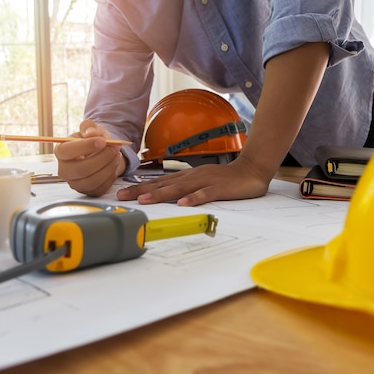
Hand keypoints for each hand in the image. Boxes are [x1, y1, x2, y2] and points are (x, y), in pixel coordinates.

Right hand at [55, 120, 126, 196]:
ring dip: (109, 168)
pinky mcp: (88, 192)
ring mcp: (76, 183)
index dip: (86, 146)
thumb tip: (91, 133)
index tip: (102, 141)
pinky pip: (100, 188)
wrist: (99, 153)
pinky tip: (114, 166)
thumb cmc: (91, 141)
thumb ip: (89, 127)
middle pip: (81, 169)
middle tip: (115, 148)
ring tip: (117, 155)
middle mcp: (65, 170)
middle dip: (102, 158)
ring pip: (92, 181)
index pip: (68, 151)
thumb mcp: (90, 129)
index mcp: (61, 152)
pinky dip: (111, 177)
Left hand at [116, 156, 270, 205]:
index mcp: (186, 177)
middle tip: (123, 197)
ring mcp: (204, 182)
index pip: (158, 182)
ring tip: (144, 200)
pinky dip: (193, 199)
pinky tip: (183, 204)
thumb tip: (166, 196)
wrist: (251, 170)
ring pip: (178, 189)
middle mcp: (191, 177)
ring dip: (161, 194)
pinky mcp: (218, 189)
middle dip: (141, 190)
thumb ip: (185, 188)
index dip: (138, 187)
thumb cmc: (225, 179)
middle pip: (162, 184)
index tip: (121, 194)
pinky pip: (204, 194)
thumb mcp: (200, 182)